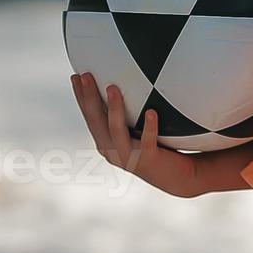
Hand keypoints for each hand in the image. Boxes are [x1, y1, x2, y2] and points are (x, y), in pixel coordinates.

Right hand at [70, 72, 201, 198]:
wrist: (177, 177)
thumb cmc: (156, 146)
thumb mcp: (137, 128)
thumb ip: (130, 110)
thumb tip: (127, 77)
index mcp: (106, 141)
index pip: (90, 116)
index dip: (81, 97)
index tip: (76, 75)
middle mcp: (112, 150)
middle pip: (96, 121)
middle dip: (89, 98)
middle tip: (86, 75)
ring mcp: (129, 156)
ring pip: (116, 130)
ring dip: (114, 109)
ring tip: (112, 87)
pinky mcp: (148, 160)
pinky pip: (147, 142)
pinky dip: (149, 127)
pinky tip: (151, 112)